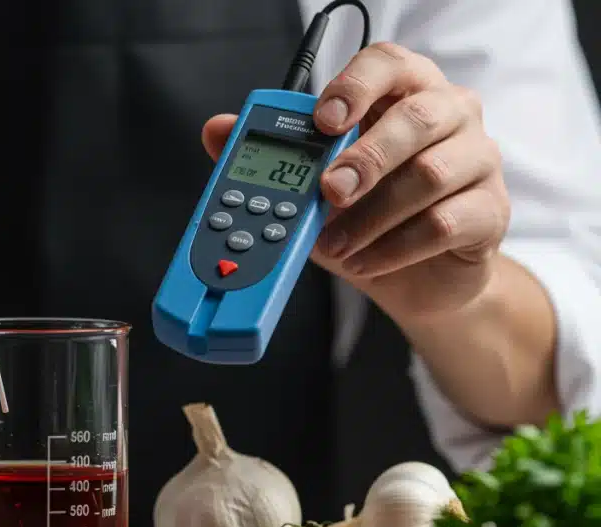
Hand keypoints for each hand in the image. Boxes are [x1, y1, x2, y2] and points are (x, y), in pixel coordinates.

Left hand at [202, 42, 509, 321]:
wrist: (416, 280)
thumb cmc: (366, 217)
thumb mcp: (311, 188)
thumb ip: (269, 156)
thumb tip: (217, 130)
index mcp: (405, 92)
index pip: (388, 63)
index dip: (356, 85)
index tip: (323, 119)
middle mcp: (450, 115)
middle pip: (416, 117)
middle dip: (365, 157)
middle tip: (327, 193)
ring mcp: (479, 161)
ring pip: (430, 175)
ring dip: (370, 216)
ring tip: (332, 245)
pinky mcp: (492, 212)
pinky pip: (444, 224)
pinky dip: (394, 248)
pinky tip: (364, 262)